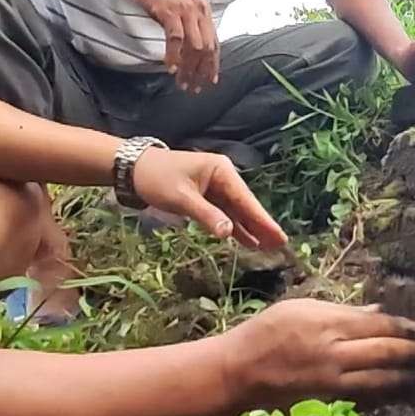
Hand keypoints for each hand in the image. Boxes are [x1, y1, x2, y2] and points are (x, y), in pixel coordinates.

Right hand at [120, 0, 219, 91]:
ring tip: (182, 83)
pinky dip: (174, 56)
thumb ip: (188, 20)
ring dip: (188, 68)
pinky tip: (169, 68)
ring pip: (194, 47)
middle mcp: (198, 11)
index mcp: (204, 9)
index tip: (210, 80)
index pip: (214, 42)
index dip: (213, 64)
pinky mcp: (169, 11)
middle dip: (202, 72)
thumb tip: (191, 43)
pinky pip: (175, 39)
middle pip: (206, 48)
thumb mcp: (180, 2)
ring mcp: (184, 11)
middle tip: (194, 88)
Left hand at [131, 149, 286, 249]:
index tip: (279, 236)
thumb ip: (206, 215)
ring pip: (236, 211)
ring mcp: (215, 186)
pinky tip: (245, 239)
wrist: (134, 168)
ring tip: (267, 247)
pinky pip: (224, 213)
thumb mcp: (181, 198)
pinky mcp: (206, 195)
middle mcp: (223, 177)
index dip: (263, 220)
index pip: (246, 200)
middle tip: (280, 246)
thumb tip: (228, 232)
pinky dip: (233, 226)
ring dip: (249, 228)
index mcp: (222, 171)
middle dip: (261, 226)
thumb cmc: (157, 178)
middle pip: (245, 206)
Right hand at [219, 300, 414, 409]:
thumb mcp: (302, 307)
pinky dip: (386, 394)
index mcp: (328, 323)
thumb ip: (342, 310)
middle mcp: (334, 352)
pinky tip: (400, 392)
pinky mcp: (327, 399)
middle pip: (387, 353)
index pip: (380, 326)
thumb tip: (378, 312)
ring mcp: (332, 379)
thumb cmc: (266, 331)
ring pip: (381, 380)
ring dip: (408, 379)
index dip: (408, 329)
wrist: (238, 371)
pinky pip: (364, 396)